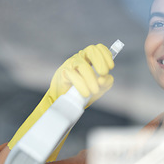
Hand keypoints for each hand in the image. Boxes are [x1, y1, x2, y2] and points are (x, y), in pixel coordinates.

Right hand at [7, 44, 114, 158]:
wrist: (54, 114)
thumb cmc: (74, 103)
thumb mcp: (90, 94)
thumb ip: (99, 86)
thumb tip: (107, 78)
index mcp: (84, 63)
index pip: (96, 49)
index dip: (104, 54)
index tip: (110, 66)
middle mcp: (75, 62)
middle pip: (90, 51)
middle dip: (99, 62)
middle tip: (103, 75)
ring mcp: (66, 69)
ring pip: (81, 64)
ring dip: (90, 77)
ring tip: (92, 91)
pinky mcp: (60, 78)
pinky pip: (72, 75)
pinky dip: (80, 83)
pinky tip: (84, 92)